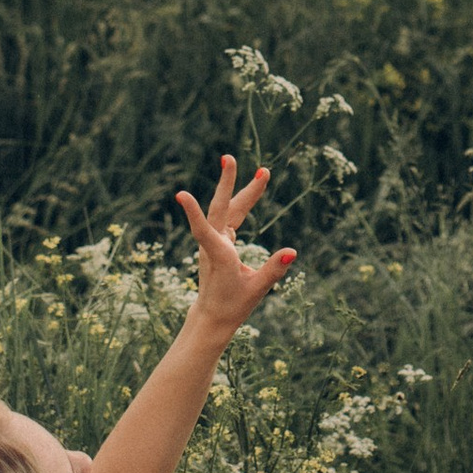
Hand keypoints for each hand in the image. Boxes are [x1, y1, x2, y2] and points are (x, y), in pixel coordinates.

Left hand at [173, 154, 296, 336]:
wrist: (212, 315)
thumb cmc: (232, 305)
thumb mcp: (257, 290)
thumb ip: (273, 269)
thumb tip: (292, 251)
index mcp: (219, 256)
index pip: (204, 230)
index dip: (193, 213)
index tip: (180, 194)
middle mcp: (213, 245)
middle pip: (220, 208)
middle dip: (227, 183)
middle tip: (229, 157)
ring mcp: (215, 241)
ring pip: (227, 209)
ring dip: (240, 190)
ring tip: (263, 172)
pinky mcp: (219, 242)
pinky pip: (230, 216)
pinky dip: (243, 202)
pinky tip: (253, 190)